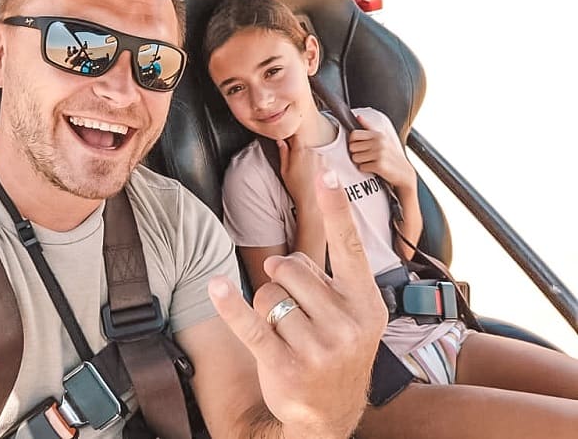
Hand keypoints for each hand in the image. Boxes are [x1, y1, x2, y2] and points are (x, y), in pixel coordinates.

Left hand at [208, 169, 386, 437]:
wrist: (330, 413)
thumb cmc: (337, 351)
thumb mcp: (350, 316)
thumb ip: (325, 279)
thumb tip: (283, 259)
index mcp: (365, 302)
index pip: (348, 245)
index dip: (336, 206)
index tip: (326, 170)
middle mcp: (347, 322)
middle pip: (290, 268)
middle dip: (281, 280)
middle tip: (294, 308)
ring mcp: (318, 347)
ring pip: (268, 294)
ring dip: (265, 307)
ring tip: (285, 332)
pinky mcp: (285, 365)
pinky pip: (250, 324)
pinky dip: (230, 305)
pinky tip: (216, 287)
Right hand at [277, 134, 318, 206]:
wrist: (312, 199)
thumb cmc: (298, 187)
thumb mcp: (284, 170)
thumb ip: (283, 153)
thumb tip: (280, 142)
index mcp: (300, 151)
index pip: (296, 136)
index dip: (292, 139)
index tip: (290, 143)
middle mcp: (312, 152)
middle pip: (305, 146)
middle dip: (300, 152)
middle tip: (296, 164)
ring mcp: (321, 158)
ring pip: (313, 153)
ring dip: (309, 159)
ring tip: (305, 172)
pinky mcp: (328, 164)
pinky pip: (320, 160)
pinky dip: (316, 165)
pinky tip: (312, 175)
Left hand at [348, 114, 415, 189]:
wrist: (405, 173)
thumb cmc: (392, 156)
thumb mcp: (384, 138)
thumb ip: (369, 127)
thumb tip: (358, 117)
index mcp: (378, 135)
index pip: (354, 134)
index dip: (353, 142)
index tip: (358, 146)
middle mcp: (379, 142)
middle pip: (352, 147)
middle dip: (357, 153)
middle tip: (367, 156)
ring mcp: (379, 153)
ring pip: (355, 158)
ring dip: (361, 162)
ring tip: (372, 161)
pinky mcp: (379, 165)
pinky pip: (362, 167)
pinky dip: (366, 169)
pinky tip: (375, 168)